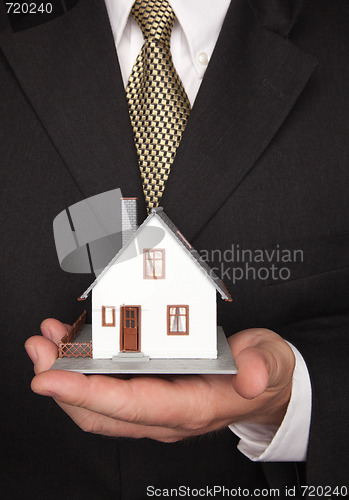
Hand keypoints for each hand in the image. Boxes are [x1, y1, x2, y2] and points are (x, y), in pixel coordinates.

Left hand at [25, 320, 294, 441]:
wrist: (265, 388)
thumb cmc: (262, 373)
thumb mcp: (269, 363)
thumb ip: (260, 368)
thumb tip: (249, 376)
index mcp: (192, 406)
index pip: (130, 405)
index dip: (85, 392)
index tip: (48, 377)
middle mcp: (166, 414)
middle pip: (100, 412)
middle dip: (61, 384)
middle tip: (39, 349)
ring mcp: (155, 408)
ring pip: (97, 405)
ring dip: (65, 377)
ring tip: (46, 342)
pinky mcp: (150, 396)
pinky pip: (107, 393)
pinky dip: (82, 372)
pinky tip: (72, 347)